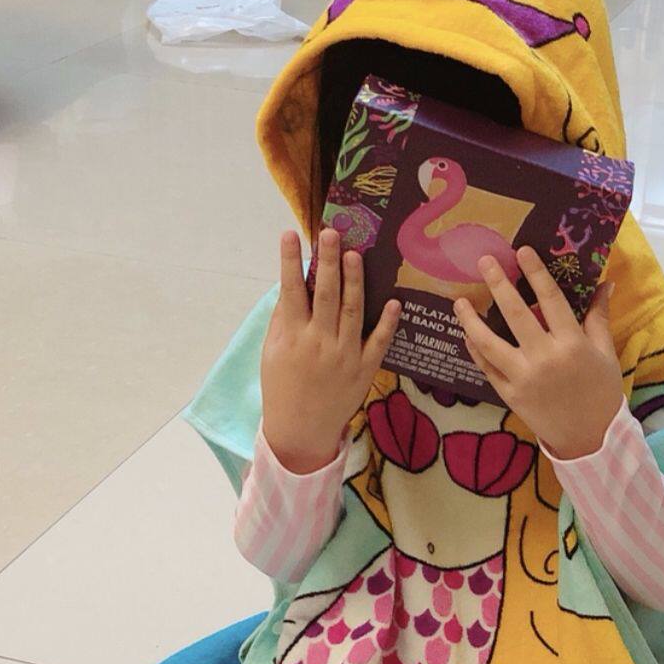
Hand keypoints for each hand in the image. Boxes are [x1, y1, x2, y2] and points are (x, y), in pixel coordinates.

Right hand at [261, 228, 399, 473]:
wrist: (301, 430)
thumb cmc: (282, 387)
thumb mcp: (271, 353)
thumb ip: (282, 319)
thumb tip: (292, 285)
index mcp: (291, 337)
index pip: (291, 290)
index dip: (291, 261)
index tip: (292, 234)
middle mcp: (318, 343)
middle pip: (325, 294)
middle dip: (328, 261)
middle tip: (333, 233)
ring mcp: (344, 356)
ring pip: (352, 310)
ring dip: (354, 281)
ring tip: (355, 254)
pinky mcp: (364, 369)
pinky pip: (378, 342)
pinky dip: (386, 322)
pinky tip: (392, 301)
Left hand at [454, 247, 622, 459]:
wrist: (590, 438)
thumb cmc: (601, 392)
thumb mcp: (605, 353)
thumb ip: (599, 317)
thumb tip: (605, 282)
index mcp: (571, 344)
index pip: (550, 300)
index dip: (536, 273)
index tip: (522, 251)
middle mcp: (544, 358)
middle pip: (515, 314)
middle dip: (498, 284)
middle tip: (484, 261)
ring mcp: (523, 378)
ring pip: (489, 344)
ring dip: (471, 321)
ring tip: (459, 302)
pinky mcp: (509, 395)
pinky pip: (486, 368)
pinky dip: (475, 350)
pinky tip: (467, 335)